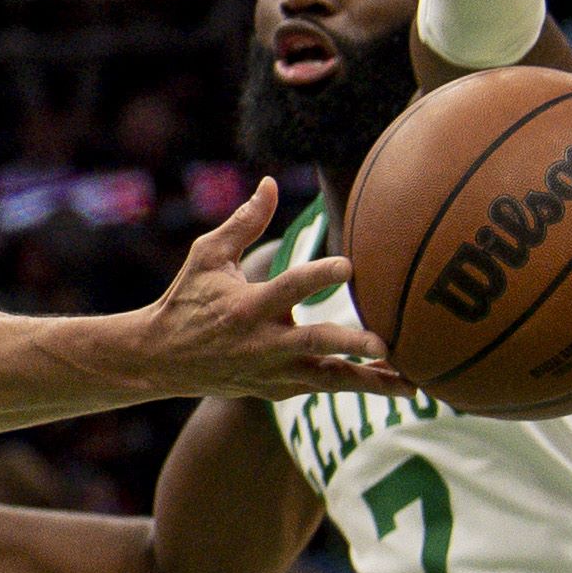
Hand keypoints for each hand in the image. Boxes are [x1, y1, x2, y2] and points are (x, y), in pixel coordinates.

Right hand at [130, 176, 411, 400]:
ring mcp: (271, 372)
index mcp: (246, 306)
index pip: (288, 288)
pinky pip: (324, 388)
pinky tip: (398, 384)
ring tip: (412, 381)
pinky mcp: (278, 390)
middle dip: (349, 344)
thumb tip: (270, 182)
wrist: (159, 360)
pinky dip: (360, 385)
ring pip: (328, 380)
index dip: (318, 277)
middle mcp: (261, 343)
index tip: (349, 266)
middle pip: (313, 344)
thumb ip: (244, 222)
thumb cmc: (187, 300)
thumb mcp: (207, 256)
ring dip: (371, 381)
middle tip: (384, 343)